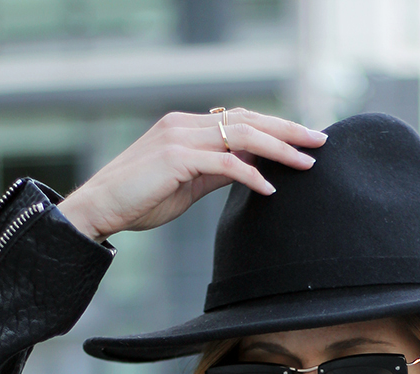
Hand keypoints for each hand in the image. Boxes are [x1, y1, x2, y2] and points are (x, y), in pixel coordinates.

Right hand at [57, 108, 327, 240]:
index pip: (239, 119)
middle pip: (247, 119)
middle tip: (321, 140)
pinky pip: (225, 163)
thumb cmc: (138, 201)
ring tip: (307, 162)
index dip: (274, 127)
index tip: (303, 139)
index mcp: (186, 126)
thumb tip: (246, 171)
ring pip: (241, 135)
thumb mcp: (185, 185)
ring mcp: (180, 137)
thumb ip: (214, 173)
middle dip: (288, 130)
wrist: (99, 208)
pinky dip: (251, 174)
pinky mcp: (177, 158)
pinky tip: (270, 188)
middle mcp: (185, 124)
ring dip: (279, 148)